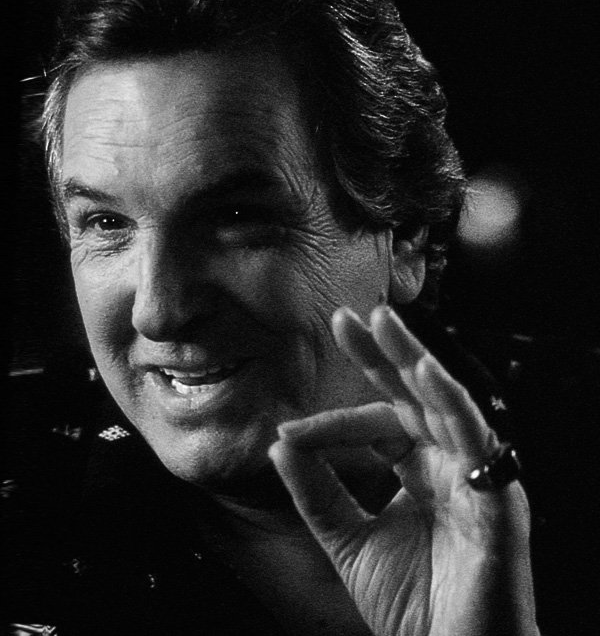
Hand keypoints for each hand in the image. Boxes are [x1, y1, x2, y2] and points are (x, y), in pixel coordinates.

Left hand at [269, 305, 538, 635]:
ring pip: (446, 403)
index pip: (379, 424)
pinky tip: (424, 371)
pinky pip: (475, 438)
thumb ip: (317, 492)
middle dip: (384, 353)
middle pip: (415, 395)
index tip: (289, 429)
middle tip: (350, 316)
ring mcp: (475, 474)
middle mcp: (450, 462)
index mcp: (421, 469)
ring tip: (385, 323)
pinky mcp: (497, 496)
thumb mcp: (349, 540)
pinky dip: (451, 403)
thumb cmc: (414, 605)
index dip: (333, 423)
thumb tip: (279, 442)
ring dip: (415, 360)